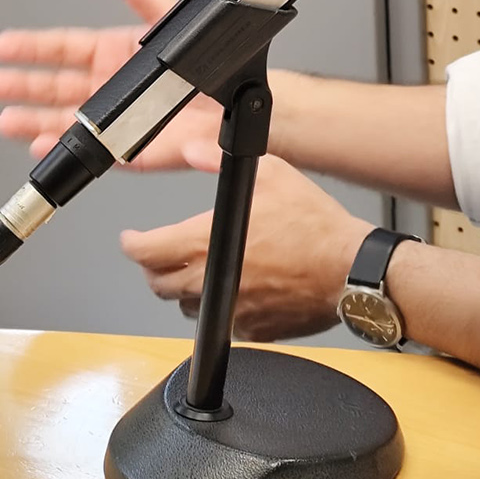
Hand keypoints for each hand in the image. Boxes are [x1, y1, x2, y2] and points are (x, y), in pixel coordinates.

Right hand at [0, 0, 222, 168]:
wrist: (238, 99)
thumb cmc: (209, 59)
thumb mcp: (168, 17)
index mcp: (115, 52)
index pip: (64, 49)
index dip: (33, 48)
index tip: (4, 46)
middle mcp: (110, 85)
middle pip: (55, 86)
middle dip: (24, 86)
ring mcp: (116, 117)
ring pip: (63, 120)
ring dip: (34, 120)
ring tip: (7, 120)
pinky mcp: (128, 147)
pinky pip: (89, 150)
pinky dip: (63, 149)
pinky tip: (42, 146)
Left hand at [120, 151, 367, 337]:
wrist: (347, 268)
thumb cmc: (313, 224)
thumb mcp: (270, 174)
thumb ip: (220, 160)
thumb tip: (194, 148)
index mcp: (206, 242)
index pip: (146, 251)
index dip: (132, 244)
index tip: (132, 238)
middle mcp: (210, 281)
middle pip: (158, 285)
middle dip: (154, 267)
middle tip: (162, 253)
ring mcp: (229, 310)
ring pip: (187, 307)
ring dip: (186, 289)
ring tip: (202, 268)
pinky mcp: (249, 330)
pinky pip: (221, 321)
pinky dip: (221, 306)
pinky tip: (239, 287)